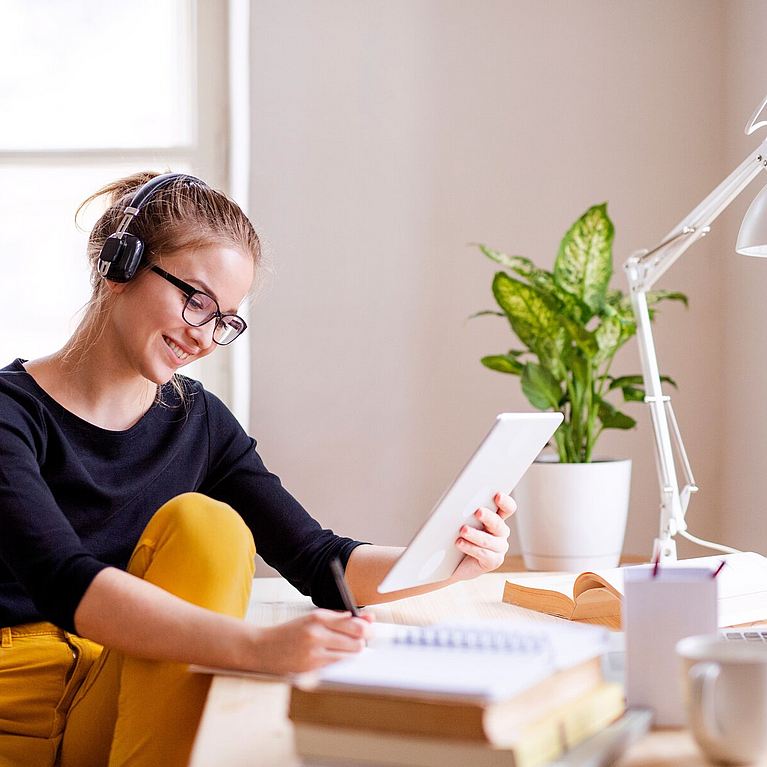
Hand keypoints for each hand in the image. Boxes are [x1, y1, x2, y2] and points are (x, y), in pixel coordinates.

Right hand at [251, 609, 373, 674]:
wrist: (264, 648)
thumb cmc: (291, 632)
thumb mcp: (314, 618)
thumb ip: (341, 618)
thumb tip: (368, 618)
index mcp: (318, 617)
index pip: (355, 624)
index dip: (367, 628)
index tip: (368, 629)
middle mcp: (316, 634)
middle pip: (357, 642)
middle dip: (362, 642)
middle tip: (359, 640)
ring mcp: (314, 653)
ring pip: (350, 656)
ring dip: (352, 653)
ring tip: (344, 648)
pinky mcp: (311, 669)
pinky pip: (338, 666)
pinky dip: (341, 662)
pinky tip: (333, 657)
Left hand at [450, 492, 514, 581]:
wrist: (453, 563)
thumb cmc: (458, 537)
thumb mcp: (463, 521)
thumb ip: (467, 513)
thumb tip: (460, 503)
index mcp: (496, 518)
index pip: (507, 508)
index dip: (505, 502)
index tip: (498, 495)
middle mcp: (501, 532)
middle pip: (498, 523)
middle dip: (488, 517)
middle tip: (478, 511)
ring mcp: (499, 548)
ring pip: (489, 540)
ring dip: (475, 534)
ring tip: (463, 530)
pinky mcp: (493, 561)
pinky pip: (483, 554)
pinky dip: (470, 547)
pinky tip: (460, 543)